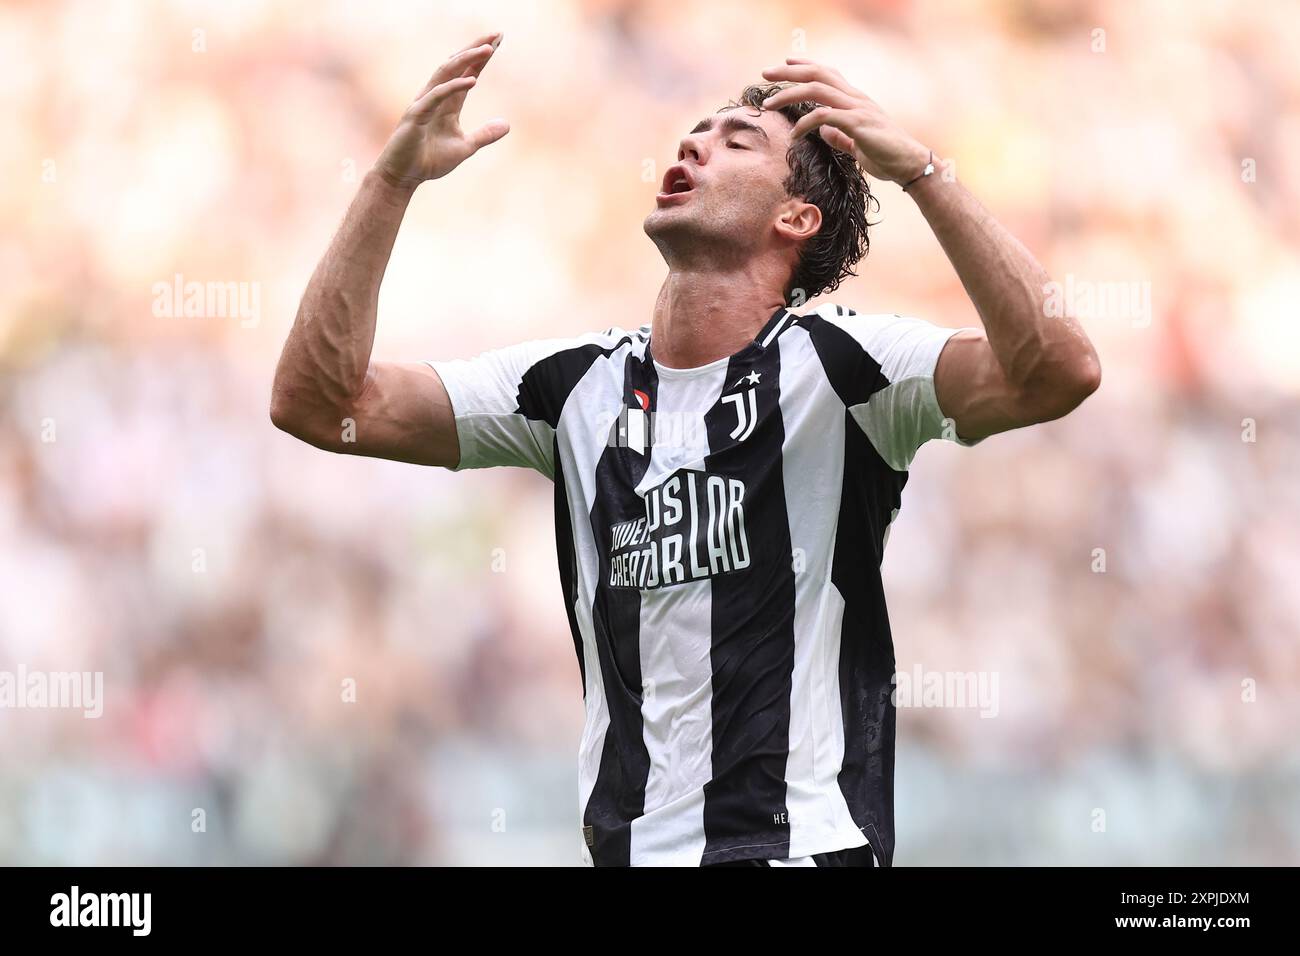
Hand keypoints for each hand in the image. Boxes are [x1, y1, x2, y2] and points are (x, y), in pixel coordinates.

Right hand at [374, 32, 509, 188]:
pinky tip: (473, 80)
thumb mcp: (465, 148)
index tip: (498, 42)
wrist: (404, 176)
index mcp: (448, 103)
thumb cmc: (429, 161)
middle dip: (476, 48)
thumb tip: (506, 125)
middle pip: (457, 65)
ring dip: (467, 59)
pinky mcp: (416, 115)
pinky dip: (454, 86)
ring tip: (487, 49)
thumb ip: (484, 135)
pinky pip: (436, 96)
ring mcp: (425, 103)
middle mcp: (436, 97)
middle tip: (496, 34)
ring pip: (445, 73)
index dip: (482, 58)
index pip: (467, 73)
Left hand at [760, 59, 929, 184]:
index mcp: (855, 99)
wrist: (908, 164)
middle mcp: (855, 98)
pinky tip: (793, 137)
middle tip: (765, 73)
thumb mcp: (856, 143)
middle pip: (818, 74)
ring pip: (817, 90)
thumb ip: (840, 135)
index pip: (827, 73)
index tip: (786, 63)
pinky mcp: (857, 123)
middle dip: (789, 72)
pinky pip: (824, 117)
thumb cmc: (885, 155)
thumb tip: (822, 131)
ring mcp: (857, 108)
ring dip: (789, 94)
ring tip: (769, 104)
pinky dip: (804, 125)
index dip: (806, 65)